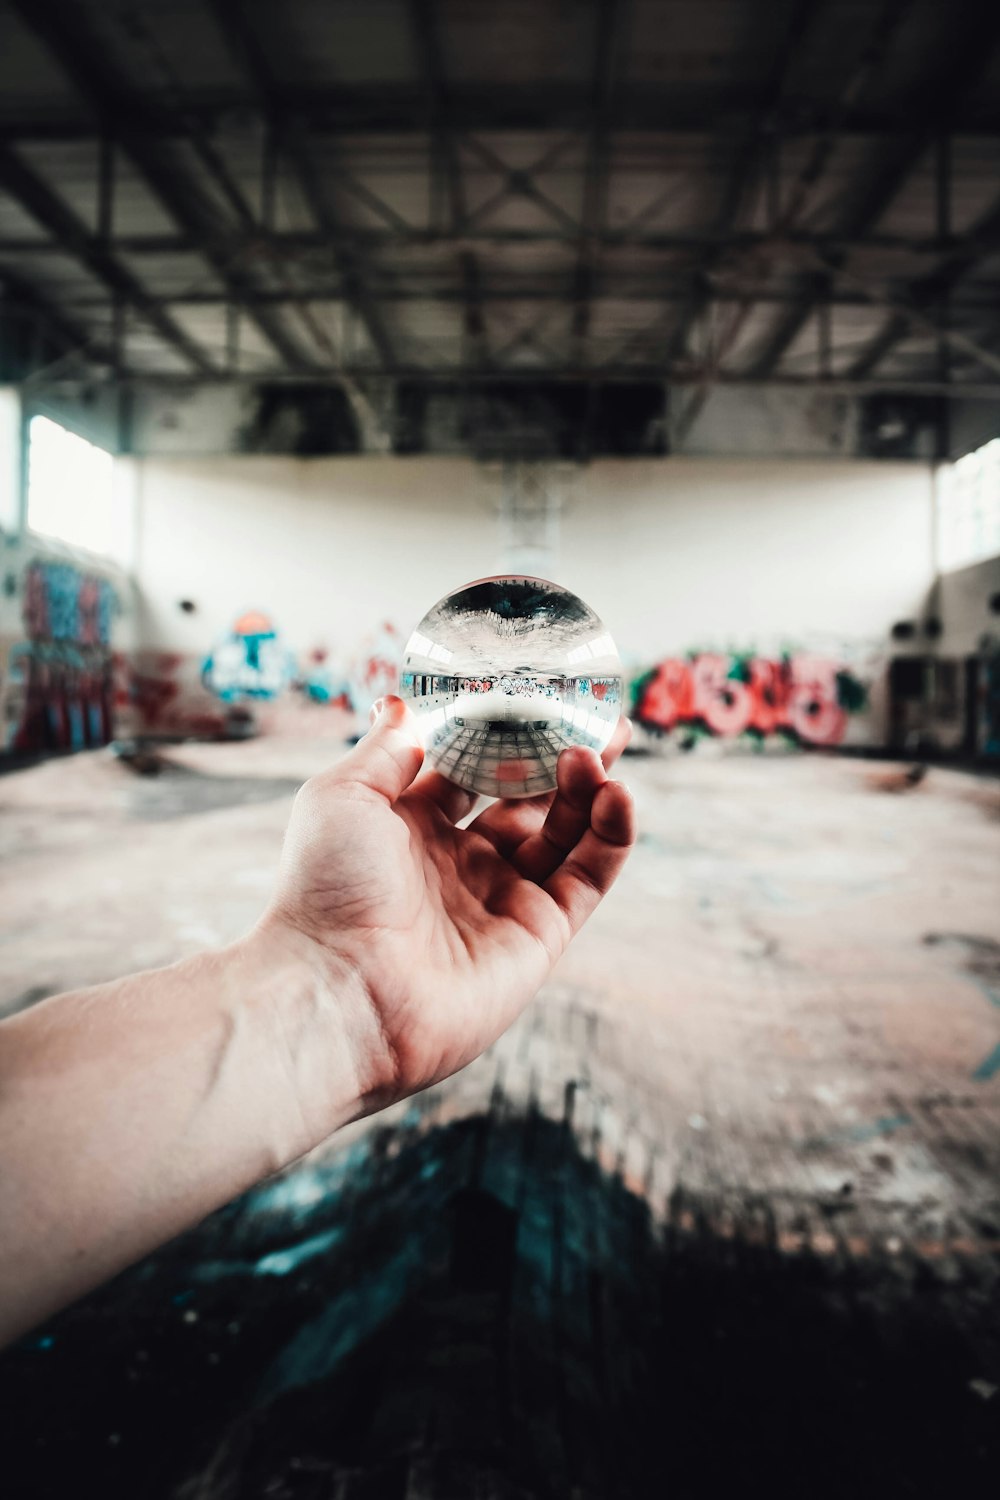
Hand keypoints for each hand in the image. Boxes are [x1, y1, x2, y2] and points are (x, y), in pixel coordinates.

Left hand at [262, 695, 634, 1108]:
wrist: (339, 991)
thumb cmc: (325, 890)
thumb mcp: (344, 796)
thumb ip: (387, 748)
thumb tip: (404, 700)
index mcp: (410, 828)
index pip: (472, 769)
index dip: (505, 733)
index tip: (536, 692)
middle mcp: (459, 863)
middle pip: (527, 798)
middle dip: (562, 756)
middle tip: (597, 715)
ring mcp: (502, 900)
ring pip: (564, 834)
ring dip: (586, 789)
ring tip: (594, 751)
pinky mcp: (539, 936)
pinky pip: (588, 877)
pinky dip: (611, 835)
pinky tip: (616, 793)